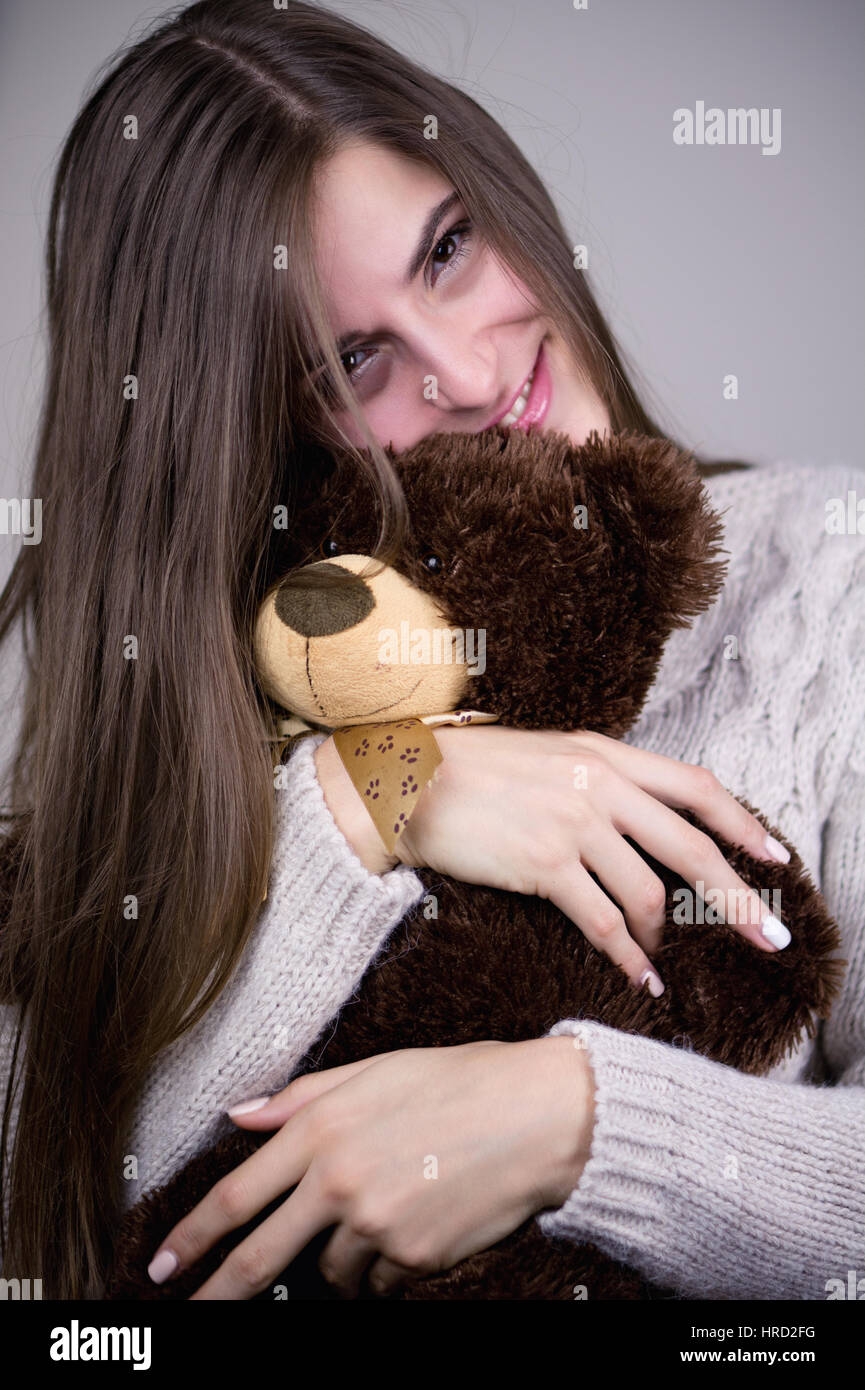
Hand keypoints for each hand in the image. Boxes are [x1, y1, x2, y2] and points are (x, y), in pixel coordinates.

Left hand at [147, 1036, 593, 1299]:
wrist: (541, 1116)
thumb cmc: (460, 1080)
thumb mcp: (375, 1070)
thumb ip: (302, 1097)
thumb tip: (239, 1115)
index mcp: (322, 1130)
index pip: (237, 1195)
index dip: (193, 1234)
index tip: (165, 1262)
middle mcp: (338, 1181)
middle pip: (259, 1256)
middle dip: (218, 1291)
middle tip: (192, 1312)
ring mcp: (375, 1225)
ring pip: (328, 1273)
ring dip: (334, 1262)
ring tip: (376, 1219)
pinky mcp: (413, 1259)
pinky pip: (377, 1282)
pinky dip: (380, 1269)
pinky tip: (409, 1230)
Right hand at [319, 726, 791, 993]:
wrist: (404, 779)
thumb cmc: (472, 771)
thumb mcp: (548, 756)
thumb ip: (599, 779)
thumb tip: (643, 822)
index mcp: (603, 754)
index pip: (695, 786)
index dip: (742, 822)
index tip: (772, 856)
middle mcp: (598, 784)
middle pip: (692, 847)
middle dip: (739, 898)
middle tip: (769, 938)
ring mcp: (572, 823)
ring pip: (649, 892)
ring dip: (664, 936)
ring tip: (664, 960)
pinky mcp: (542, 863)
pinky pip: (603, 922)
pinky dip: (629, 956)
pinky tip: (642, 977)